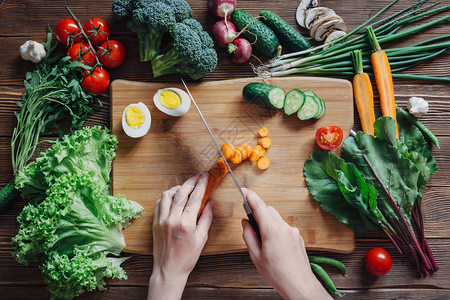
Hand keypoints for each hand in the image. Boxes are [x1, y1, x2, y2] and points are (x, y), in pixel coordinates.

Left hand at [148, 172, 211, 299]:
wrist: (168, 270)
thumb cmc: (187, 257)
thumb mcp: (202, 238)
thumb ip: (206, 218)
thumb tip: (209, 202)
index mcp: (186, 223)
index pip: (195, 197)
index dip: (201, 184)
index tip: (206, 176)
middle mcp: (172, 219)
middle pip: (181, 192)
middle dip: (192, 181)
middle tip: (199, 176)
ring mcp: (161, 220)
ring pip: (168, 195)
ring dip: (178, 188)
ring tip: (186, 187)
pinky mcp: (154, 222)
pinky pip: (159, 203)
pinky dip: (167, 196)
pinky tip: (174, 197)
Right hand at [241, 188, 331, 299]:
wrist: (299, 284)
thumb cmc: (278, 274)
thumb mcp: (256, 256)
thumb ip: (248, 236)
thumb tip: (245, 223)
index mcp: (272, 230)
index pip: (259, 206)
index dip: (250, 196)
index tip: (244, 191)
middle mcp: (284, 227)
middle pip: (268, 210)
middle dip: (259, 213)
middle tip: (251, 225)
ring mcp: (293, 231)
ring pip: (277, 219)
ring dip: (268, 223)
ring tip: (264, 242)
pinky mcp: (298, 237)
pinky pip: (284, 227)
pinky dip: (276, 231)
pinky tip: (275, 247)